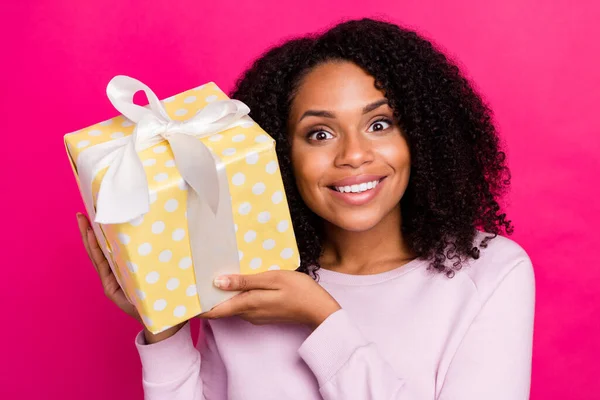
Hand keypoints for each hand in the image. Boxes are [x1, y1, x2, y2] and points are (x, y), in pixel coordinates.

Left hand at [76, 212, 183, 342]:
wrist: (162, 326)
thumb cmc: (155, 313)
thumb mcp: (146, 299)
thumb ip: (141, 286)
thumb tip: (142, 268)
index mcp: (113, 285)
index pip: (99, 258)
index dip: (92, 241)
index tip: (87, 224)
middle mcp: (113, 279)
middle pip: (97, 252)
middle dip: (88, 233)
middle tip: (81, 214)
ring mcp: (119, 276)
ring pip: (104, 253)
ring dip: (96, 236)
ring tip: (90, 218)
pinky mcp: (126, 275)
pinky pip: (114, 257)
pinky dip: (109, 244)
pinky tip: (108, 232)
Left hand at [199, 270, 340, 329]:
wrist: (320, 310)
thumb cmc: (299, 290)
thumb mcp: (272, 279)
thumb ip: (245, 281)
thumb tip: (217, 282)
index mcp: (247, 305)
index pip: (213, 310)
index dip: (197, 305)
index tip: (184, 295)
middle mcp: (248, 314)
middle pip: (221, 307)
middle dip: (208, 295)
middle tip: (196, 276)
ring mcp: (256, 316)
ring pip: (232, 305)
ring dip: (223, 294)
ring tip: (213, 274)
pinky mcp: (263, 314)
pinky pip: (244, 304)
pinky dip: (236, 295)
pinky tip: (238, 281)